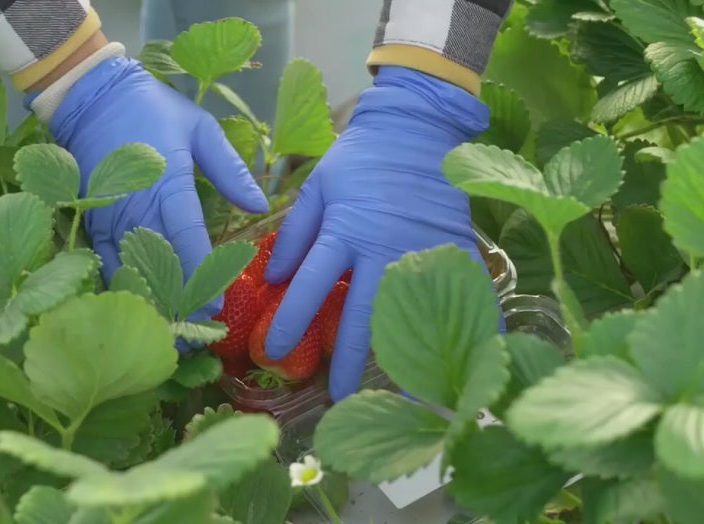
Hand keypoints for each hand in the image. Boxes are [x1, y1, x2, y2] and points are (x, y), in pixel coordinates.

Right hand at [48, 55, 269, 317]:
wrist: (92, 96)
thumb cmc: (153, 109)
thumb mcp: (200, 129)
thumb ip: (231, 170)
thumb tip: (260, 206)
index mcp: (168, 183)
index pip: (187, 239)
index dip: (202, 275)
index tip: (217, 306)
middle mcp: (137, 206)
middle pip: (160, 265)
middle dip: (181, 302)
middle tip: (200, 336)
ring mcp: (111, 215)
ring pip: (131, 270)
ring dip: (152, 303)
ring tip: (173, 336)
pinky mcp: (93, 219)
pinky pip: (106, 261)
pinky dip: (123, 287)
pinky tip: (138, 312)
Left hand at [263, 67, 500, 400]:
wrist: (417, 127)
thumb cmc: (361, 157)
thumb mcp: (318, 186)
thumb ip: (295, 232)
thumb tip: (273, 275)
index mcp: (344, 230)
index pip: (310, 286)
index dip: (290, 321)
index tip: (272, 351)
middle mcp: (382, 248)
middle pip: (361, 315)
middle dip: (348, 360)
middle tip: (340, 396)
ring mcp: (422, 251)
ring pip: (411, 313)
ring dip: (402, 355)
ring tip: (401, 394)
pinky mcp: (454, 248)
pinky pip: (466, 293)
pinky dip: (476, 324)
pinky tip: (478, 357)